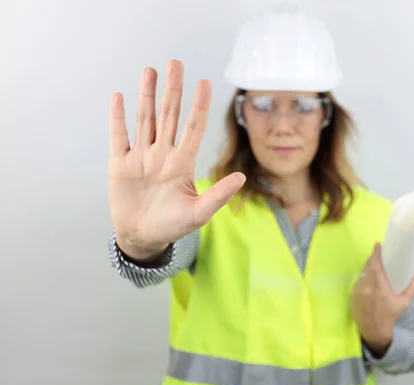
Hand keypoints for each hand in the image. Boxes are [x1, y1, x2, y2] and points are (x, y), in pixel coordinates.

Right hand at [108, 60, 244, 257]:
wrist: (143, 237)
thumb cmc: (173, 225)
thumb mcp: (199, 213)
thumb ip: (218, 195)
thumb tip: (241, 178)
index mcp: (183, 163)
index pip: (193, 128)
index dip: (199, 106)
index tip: (204, 83)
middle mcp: (163, 154)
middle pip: (169, 115)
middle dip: (172, 90)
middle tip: (176, 63)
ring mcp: (141, 157)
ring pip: (145, 119)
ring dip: (147, 95)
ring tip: (150, 71)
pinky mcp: (120, 163)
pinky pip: (118, 136)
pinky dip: (118, 118)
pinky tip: (119, 97)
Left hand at [350, 243, 413, 349]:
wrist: (374, 331)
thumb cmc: (391, 316)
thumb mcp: (404, 302)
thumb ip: (412, 287)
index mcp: (379, 287)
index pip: (375, 265)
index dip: (375, 253)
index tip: (377, 245)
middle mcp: (366, 287)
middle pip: (367, 267)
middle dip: (372, 259)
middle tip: (377, 253)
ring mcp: (357, 291)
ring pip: (362, 274)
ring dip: (367, 269)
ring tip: (374, 266)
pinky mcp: (352, 296)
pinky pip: (358, 283)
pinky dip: (363, 280)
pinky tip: (369, 281)